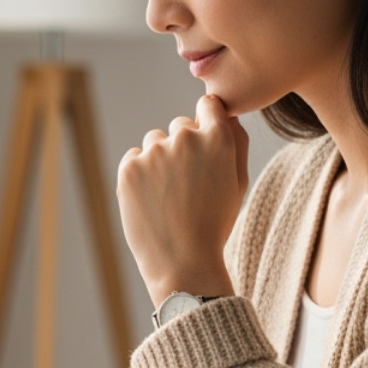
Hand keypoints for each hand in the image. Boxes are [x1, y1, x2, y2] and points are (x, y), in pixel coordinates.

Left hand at [117, 94, 248, 306]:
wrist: (183, 262)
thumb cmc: (214, 224)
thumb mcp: (238, 183)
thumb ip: (237, 142)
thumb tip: (226, 114)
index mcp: (218, 138)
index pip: (209, 105)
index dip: (206, 121)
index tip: (203, 140)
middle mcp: (186, 138)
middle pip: (180, 125)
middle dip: (182, 147)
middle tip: (187, 184)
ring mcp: (155, 151)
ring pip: (155, 141)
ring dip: (159, 160)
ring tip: (169, 196)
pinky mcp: (129, 167)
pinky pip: (133, 158)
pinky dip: (138, 174)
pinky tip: (151, 200)